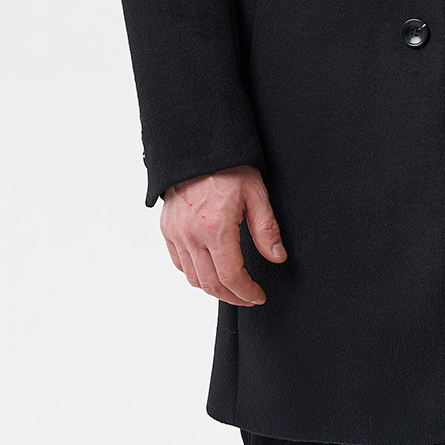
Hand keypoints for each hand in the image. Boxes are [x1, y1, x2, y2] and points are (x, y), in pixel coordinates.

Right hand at [159, 164, 286, 306]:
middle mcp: (192, 235)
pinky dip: (194, 273)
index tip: (258, 295)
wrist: (197, 148)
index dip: (247, 293)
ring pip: (193, 278)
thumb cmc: (228, 167)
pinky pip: (179, 263)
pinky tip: (209, 270)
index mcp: (216, 228)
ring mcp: (176, 234)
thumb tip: (277, 257)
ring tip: (231, 286)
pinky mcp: (167, 229)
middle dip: (233, 297)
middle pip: (211, 284)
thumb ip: (266, 229)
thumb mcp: (256, 193)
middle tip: (248, 297)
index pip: (231, 277)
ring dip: (213, 288)